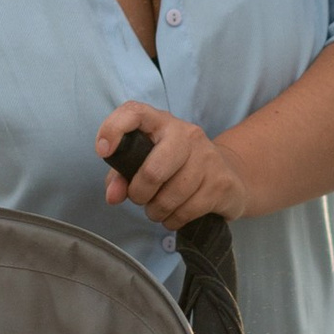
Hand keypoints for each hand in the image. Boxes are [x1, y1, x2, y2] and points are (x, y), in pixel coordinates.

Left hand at [97, 105, 248, 225]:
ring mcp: (207, 157)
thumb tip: (112, 196)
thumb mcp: (147, 163)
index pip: (135, 113)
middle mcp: (187, 134)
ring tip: (158, 209)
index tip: (104, 151)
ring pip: (170, 197)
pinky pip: (187, 211)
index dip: (114, 129)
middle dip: (139, 193)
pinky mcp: (221, 182)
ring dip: (156, 211)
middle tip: (140, 198)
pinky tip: (175, 215)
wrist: (229, 175)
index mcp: (162, 123)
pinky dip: (173, 220)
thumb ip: (122, 176)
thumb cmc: (178, 167)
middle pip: (153, 171)